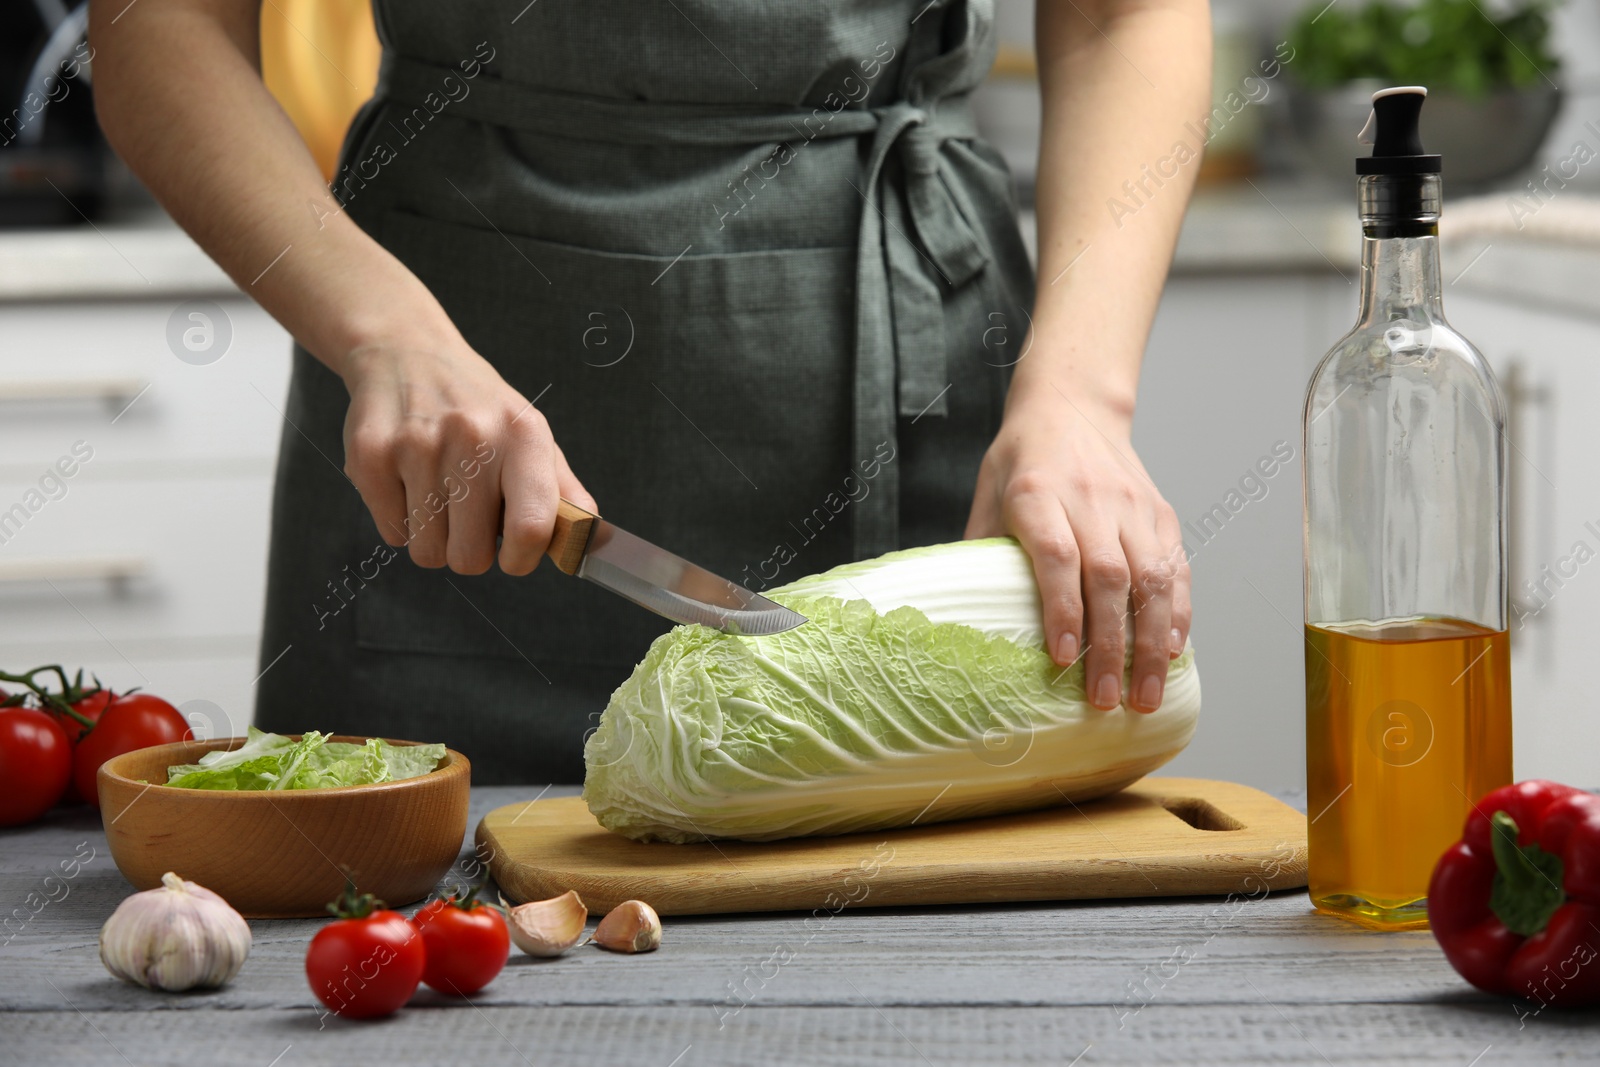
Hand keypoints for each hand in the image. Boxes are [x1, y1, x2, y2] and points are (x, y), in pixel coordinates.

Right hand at [339, 331, 595, 575]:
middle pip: (470, 557)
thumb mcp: (533, 438)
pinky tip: (407, 481)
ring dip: (434, 537)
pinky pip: (392, 534)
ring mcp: (417, 445)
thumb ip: (566, 495)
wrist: (408, 354)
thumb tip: (597, 543)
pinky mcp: (371, 455)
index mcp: (523, 436)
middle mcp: (472, 437)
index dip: (522, 559)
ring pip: (427, 552)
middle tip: (468, 516)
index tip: (514, 555)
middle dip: (471, 551)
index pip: (531, 528)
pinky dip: (401, 521)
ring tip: (438, 493)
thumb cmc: (480, 410)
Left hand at [965, 391, 1189, 712]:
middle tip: (1105, 699)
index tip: (1059, 659)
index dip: (1061, 610)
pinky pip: (1176, 568)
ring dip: (1152, 642)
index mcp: (1036, 493)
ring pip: (1152, 578)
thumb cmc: (1020, 461)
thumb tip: (962, 622)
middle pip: (1108, 577)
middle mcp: (1090, 498)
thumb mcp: (987, 496)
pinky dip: (1178, 613)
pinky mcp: (1160, 513)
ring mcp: (1132, 505)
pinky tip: (1173, 652)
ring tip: (1146, 694)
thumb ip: (981, 554)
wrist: (1071, 406)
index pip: (1057, 557)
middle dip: (1110, 646)